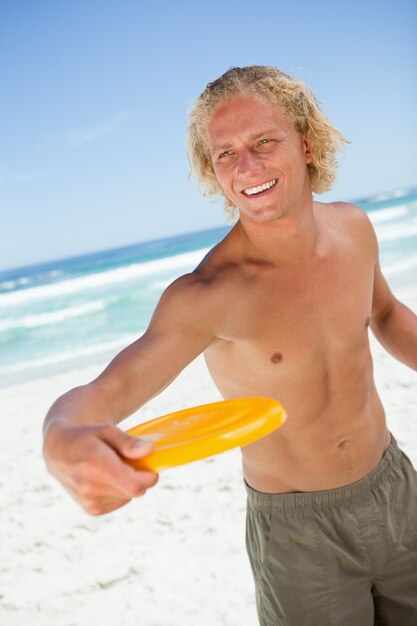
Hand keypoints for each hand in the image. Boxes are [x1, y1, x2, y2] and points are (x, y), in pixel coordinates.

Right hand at [43, 423, 158, 514]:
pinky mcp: (91, 509)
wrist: (59, 450)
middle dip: (139, 477)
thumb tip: (149, 450)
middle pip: (134, 491)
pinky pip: (119, 501)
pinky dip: (120, 490)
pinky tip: (107, 477)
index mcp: (96, 465)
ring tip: (114, 467)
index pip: (135, 485)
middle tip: (130, 461)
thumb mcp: (106, 430)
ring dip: (128, 483)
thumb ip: (128, 442)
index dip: (149, 477)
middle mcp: (90, 487)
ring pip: (128, 496)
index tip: (150, 465)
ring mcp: (89, 501)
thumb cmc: (87, 436)